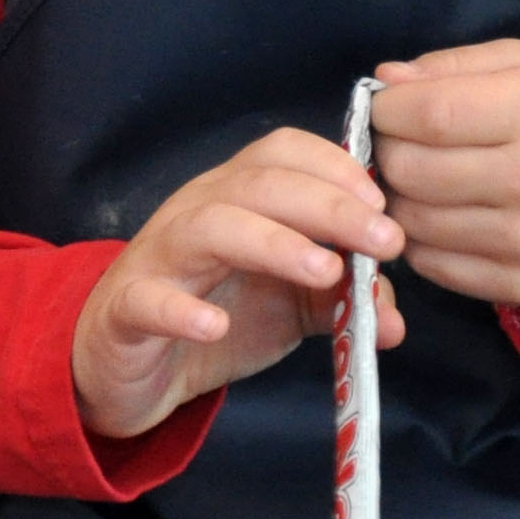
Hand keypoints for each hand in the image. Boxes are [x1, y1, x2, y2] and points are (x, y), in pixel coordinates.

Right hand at [73, 128, 406, 441]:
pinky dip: (181, 311)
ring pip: (210, 227)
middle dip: (329, 206)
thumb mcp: (291, 307)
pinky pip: (148, 300)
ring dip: (273, 243)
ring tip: (324, 272)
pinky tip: (214, 327)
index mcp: (238, 198)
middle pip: (259, 184)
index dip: (335, 167)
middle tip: (385, 241)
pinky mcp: (127, 309)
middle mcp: (198, 212)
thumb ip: (342, 301)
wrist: (124, 366)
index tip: (384, 205)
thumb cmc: (215, 315)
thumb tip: (395, 319)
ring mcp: (160, 257)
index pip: (282, 153)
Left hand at [367, 39, 519, 306]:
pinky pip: (429, 264)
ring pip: (411, 220)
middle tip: (407, 143)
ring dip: (401, 196)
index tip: (388, 107)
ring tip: (427, 178)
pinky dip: (421, 238)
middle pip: (410, 170)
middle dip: (389, 151)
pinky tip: (444, 214)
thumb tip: (385, 82)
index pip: (429, 114)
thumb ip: (452, 66)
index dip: (389, 110)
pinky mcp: (516, 283)